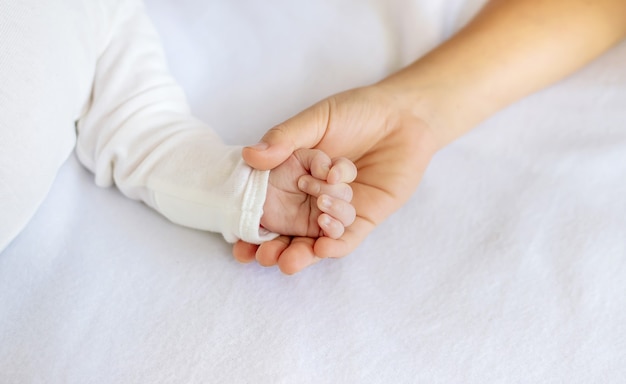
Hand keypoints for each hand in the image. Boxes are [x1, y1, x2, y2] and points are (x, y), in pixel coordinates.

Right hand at [233, 85, 439, 273]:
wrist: (404, 115)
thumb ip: (285, 138)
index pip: (267, 206)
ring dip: (301, 252)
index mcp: (292, 177)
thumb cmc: (357, 112)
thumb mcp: (316, 120)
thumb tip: (249, 155)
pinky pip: (348, 238)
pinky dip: (334, 245)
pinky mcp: (364, 219)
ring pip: (315, 239)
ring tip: (288, 260)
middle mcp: (310, 199)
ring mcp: (337, 211)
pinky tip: (322, 247)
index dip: (251, 226)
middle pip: (287, 231)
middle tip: (263, 257)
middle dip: (274, 248)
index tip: (238, 244)